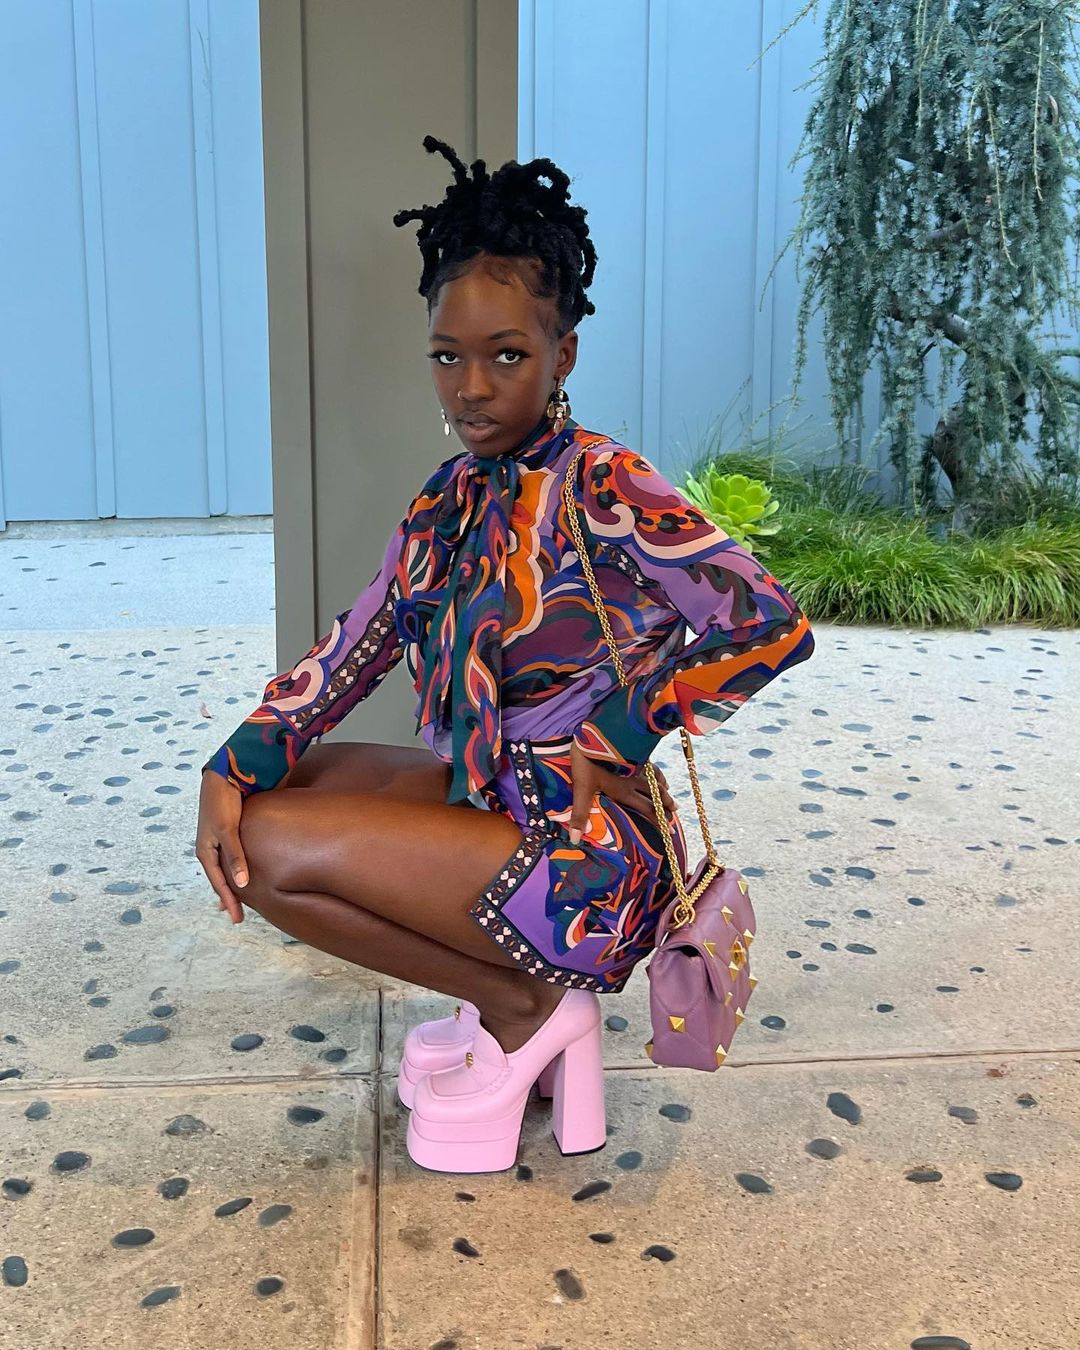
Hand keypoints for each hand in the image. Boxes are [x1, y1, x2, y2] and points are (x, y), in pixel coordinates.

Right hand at [195, 769, 249, 923]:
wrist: (222, 777)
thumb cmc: (223, 803)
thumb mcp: (228, 831)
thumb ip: (236, 857)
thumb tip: (242, 884)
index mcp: (205, 852)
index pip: (219, 884)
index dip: (229, 901)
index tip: (237, 919)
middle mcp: (208, 850)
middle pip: (218, 880)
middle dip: (227, 898)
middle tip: (238, 916)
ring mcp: (214, 842)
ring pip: (222, 870)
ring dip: (229, 885)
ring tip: (236, 901)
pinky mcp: (224, 834)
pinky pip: (227, 859)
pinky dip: (232, 870)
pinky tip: (238, 874)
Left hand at [567, 741, 676, 844]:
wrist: (594, 733)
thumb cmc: (587, 761)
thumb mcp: (581, 788)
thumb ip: (580, 814)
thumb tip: (574, 839)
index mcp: (624, 790)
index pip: (647, 808)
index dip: (658, 820)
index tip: (669, 831)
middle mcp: (634, 779)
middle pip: (655, 794)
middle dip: (666, 805)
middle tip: (675, 812)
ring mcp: (636, 764)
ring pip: (655, 778)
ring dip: (663, 788)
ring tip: (669, 792)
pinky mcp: (634, 751)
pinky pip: (651, 764)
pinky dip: (656, 771)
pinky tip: (655, 770)